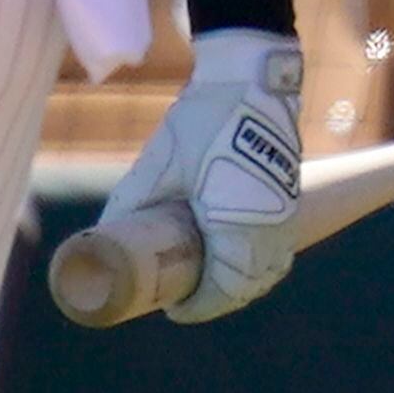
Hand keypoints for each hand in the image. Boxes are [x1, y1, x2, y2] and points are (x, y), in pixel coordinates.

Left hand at [101, 29, 303, 322]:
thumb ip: (131, 202)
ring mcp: (286, 214)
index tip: (174, 310)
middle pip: (249, 284)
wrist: (248, 83)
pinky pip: (279, 248)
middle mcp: (269, 226)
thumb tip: (102, 234)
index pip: (224, 287)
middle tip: (184, 298)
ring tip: (207, 284)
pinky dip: (260, 264)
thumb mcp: (156, 165)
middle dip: (219, 299)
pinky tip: (237, 261)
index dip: (199, 306)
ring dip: (242, 284)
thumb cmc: (200, 123)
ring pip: (269, 269)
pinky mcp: (290, 199)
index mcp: (236, 225)